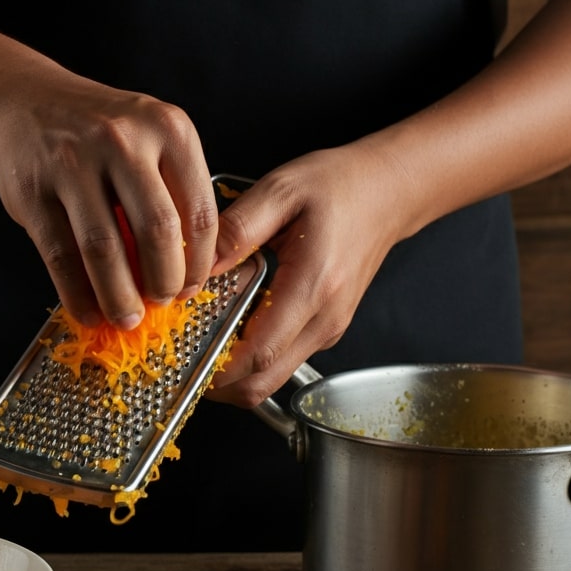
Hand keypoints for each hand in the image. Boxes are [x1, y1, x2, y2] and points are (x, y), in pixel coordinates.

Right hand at [0, 64, 218, 328]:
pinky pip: (61, 256)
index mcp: (169, 129)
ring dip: (119, 296)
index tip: (191, 287)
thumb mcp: (148, 141)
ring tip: (126, 317)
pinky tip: (88, 312)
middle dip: (164, 281)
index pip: (200, 212)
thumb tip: (187, 272)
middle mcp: (123, 140)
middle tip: (161, 301)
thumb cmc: (97, 132)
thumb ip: (172, 194)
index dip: (199, 263)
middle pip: (157, 232)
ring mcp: (73, 162)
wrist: (22, 100)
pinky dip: (77, 294)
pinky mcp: (33, 190)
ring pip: (105, 249)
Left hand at [206, 145, 411, 406]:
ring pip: (273, 377)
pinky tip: (232, 329)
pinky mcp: (325, 330)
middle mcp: (325, 318)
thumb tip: (199, 266)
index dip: (219, 369)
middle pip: (265, 381)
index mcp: (313, 285)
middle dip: (221, 384)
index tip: (185, 363)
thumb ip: (236, 228)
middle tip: (184, 361)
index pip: (261, 351)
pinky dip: (253, 358)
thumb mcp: (281, 190)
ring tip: (203, 344)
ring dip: (235, 373)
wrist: (387, 192)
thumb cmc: (339, 186)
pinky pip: (283, 360)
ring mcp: (328, 330)